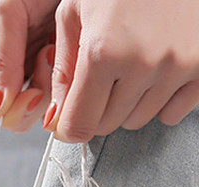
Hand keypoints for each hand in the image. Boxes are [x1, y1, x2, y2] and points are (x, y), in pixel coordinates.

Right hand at [0, 0, 59, 131]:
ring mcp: (37, 70)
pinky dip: (70, 80)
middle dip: (30, 102)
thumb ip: (0, 58)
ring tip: (60, 50)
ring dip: (54, 86)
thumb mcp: (8, 9)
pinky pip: (63, 94)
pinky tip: (73, 52)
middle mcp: (10, 69)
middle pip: (10, 116)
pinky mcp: (62, 68)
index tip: (25, 95)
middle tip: (47, 71)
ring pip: (38, 109)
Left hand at [46, 0, 198, 141]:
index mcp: (103, 52)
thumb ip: (63, 68)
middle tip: (103, 76)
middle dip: (97, 108)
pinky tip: (157, 72)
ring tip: (132, 63)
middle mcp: (143, 64)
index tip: (69, 118)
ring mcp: (179, 66)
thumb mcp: (76, 11)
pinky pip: (173, 113)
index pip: (78, 126)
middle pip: (106, 125)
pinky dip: (161, 101)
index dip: (69, 126)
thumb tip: (56, 116)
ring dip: (129, 102)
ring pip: (137, 120)